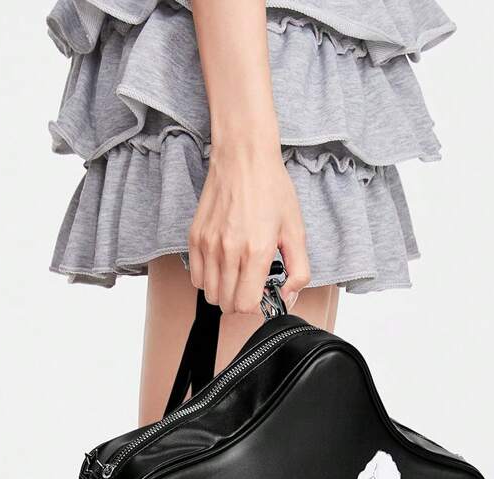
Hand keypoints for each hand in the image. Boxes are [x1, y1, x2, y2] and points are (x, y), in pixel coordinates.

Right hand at [189, 140, 309, 314]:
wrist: (244, 157)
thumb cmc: (272, 189)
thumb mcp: (297, 231)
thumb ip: (298, 271)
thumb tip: (287, 297)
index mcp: (257, 252)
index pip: (246, 305)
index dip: (256, 307)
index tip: (262, 295)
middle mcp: (229, 251)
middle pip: (227, 304)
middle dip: (241, 303)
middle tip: (251, 286)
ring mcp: (208, 245)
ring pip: (209, 294)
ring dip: (224, 293)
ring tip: (237, 277)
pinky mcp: (195, 237)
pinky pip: (196, 278)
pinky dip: (208, 280)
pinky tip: (222, 267)